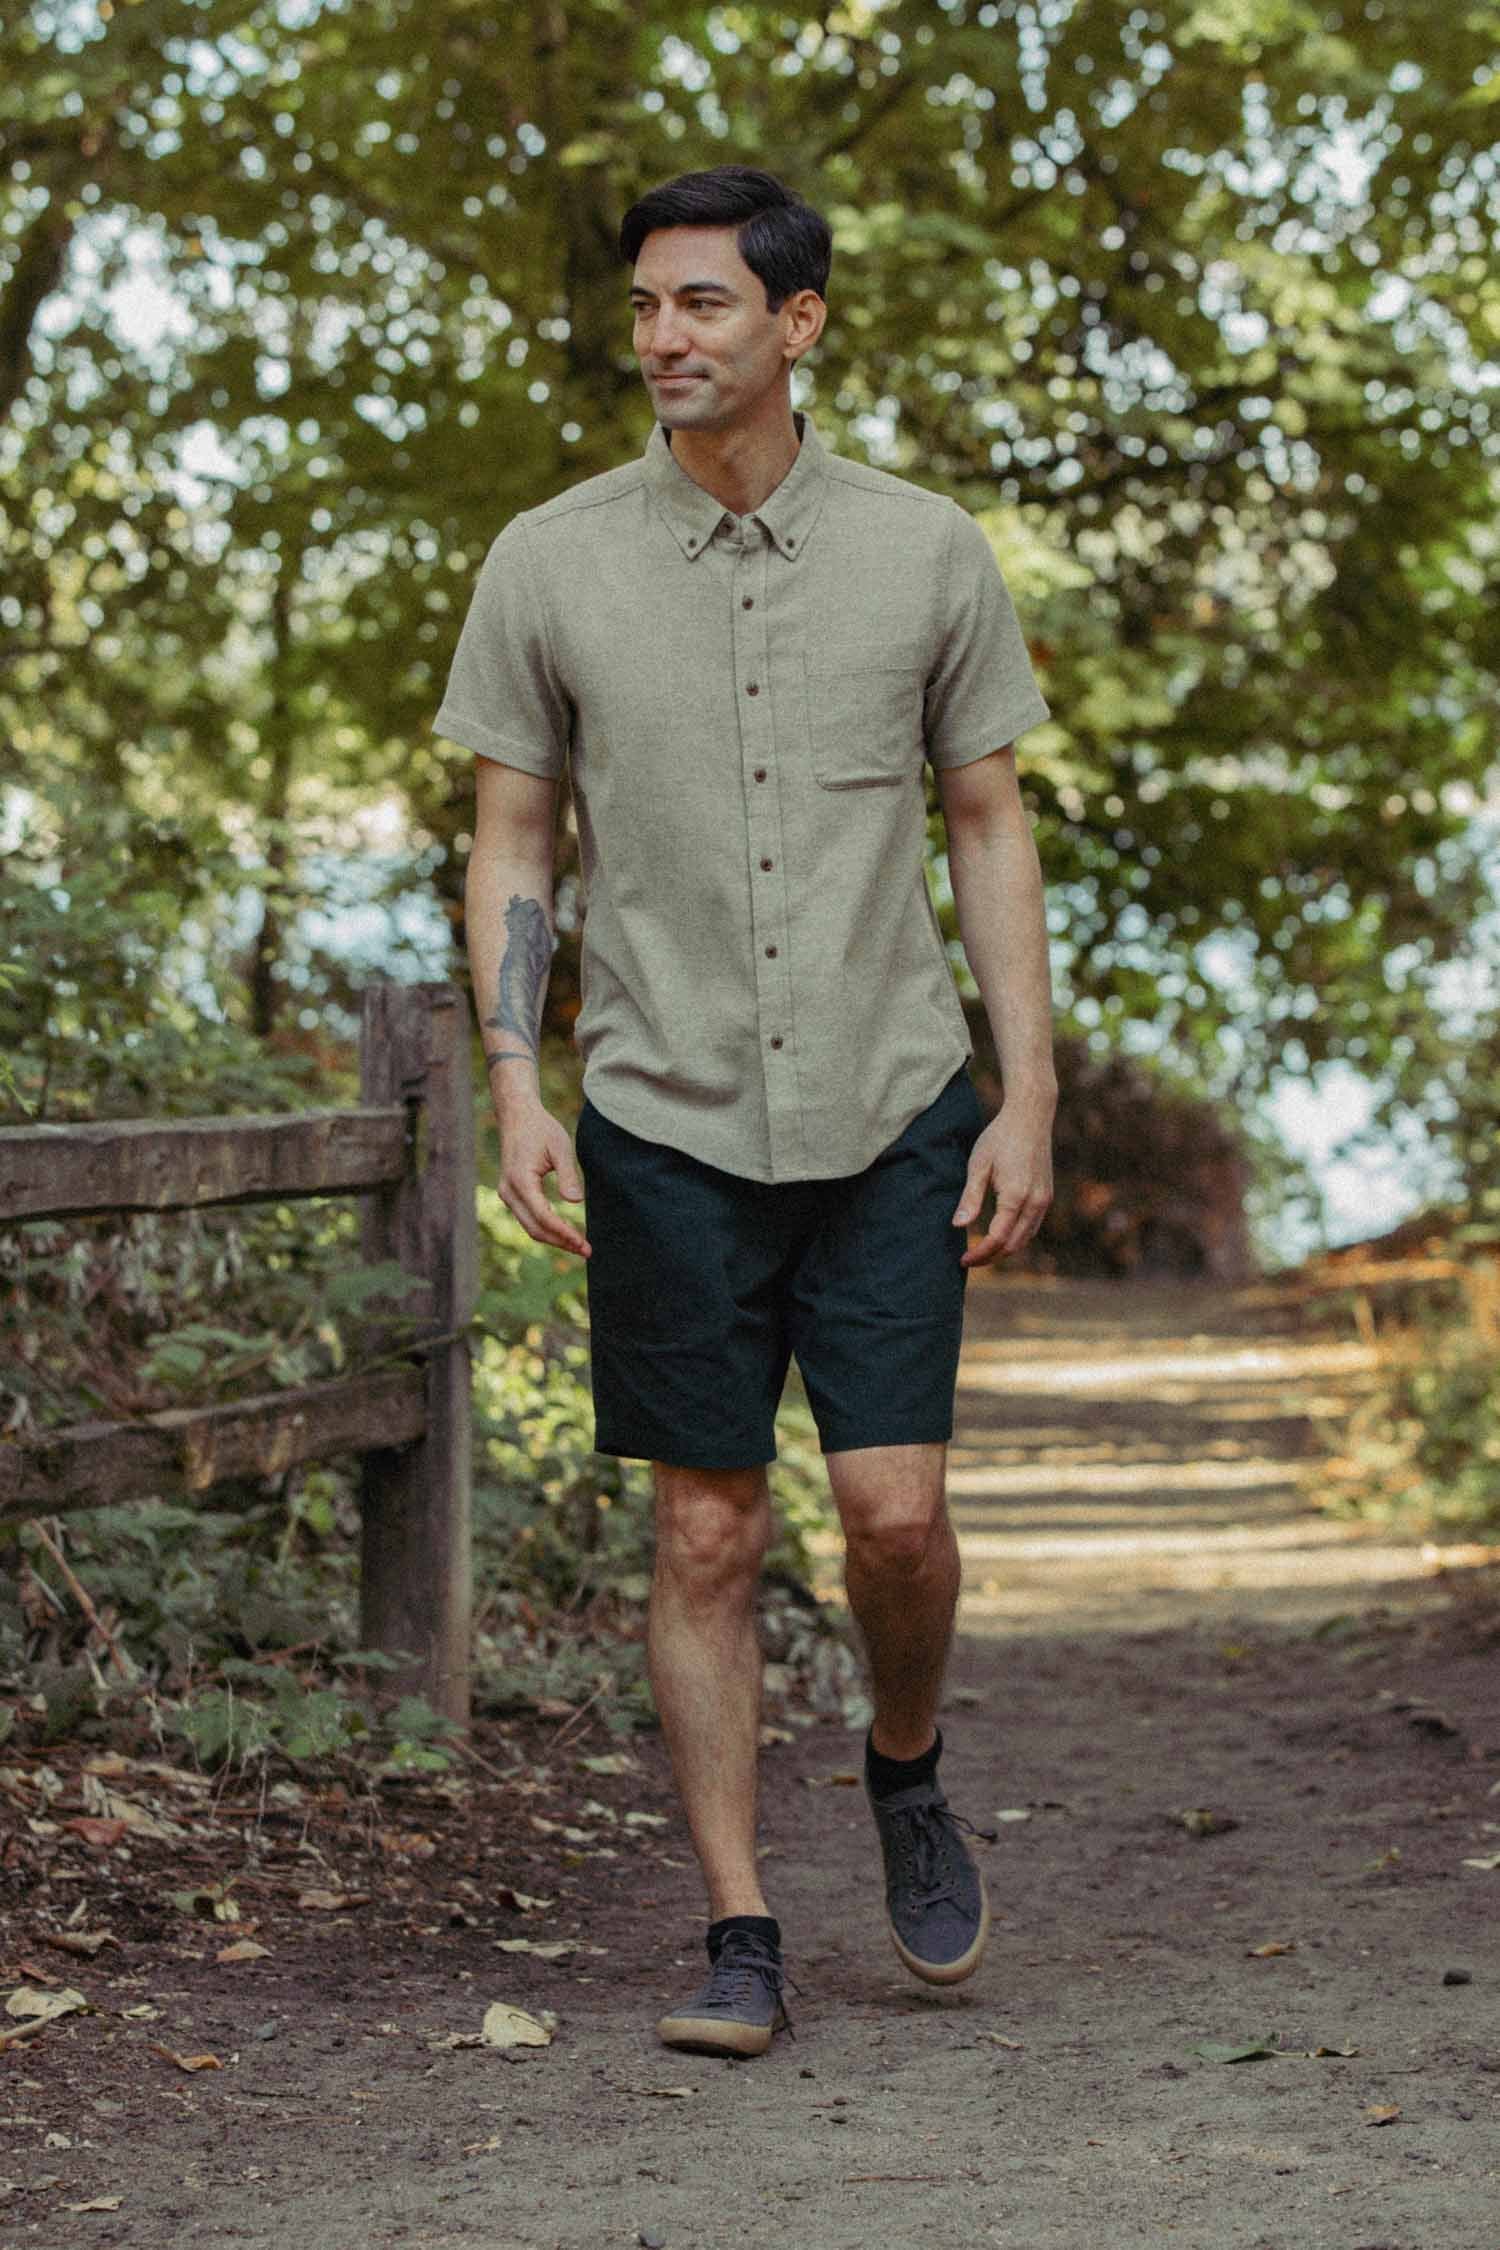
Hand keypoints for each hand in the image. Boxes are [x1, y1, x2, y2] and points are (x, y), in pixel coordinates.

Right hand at [497, 1103, 591, 1257]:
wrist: (518, 1116)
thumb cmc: (541, 1129)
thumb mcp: (560, 1147)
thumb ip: (568, 1175)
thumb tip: (576, 1202)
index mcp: (521, 1180)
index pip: (544, 1216)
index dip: (564, 1232)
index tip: (583, 1242)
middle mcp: (509, 1191)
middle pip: (535, 1229)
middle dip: (561, 1242)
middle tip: (587, 1251)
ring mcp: (507, 1195)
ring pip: (530, 1227)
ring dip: (554, 1239)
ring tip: (579, 1246)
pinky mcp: (511, 1195)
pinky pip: (528, 1219)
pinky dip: (546, 1229)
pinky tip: (565, 1233)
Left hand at [952, 1109, 1052, 1268]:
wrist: (1030, 1117)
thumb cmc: (999, 1137)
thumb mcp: (978, 1165)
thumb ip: (970, 1197)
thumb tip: (958, 1226)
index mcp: (1016, 1196)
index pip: (997, 1238)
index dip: (979, 1254)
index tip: (962, 1260)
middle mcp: (1035, 1202)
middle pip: (1013, 1245)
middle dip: (991, 1256)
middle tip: (969, 1259)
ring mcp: (1044, 1200)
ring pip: (1026, 1239)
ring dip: (1004, 1249)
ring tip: (982, 1251)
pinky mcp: (1047, 1196)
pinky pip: (1033, 1227)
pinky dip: (1017, 1237)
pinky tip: (1000, 1235)